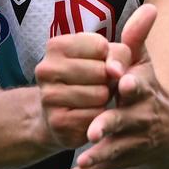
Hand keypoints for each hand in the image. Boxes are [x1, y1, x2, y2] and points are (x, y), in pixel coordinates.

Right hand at [34, 32, 129, 148]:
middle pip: (101, 71)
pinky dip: (99, 117)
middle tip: (95, 84)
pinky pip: (95, 117)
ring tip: (91, 99)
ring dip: (104, 99)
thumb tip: (116, 71)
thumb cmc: (89, 77)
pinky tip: (87, 115)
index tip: (97, 63)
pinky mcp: (57, 122)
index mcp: (56, 46)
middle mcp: (46, 69)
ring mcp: (49, 96)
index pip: (101, 46)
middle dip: (107, 79)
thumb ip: (123, 49)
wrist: (62, 113)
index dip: (109, 58)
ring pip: (99, 94)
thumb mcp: (107, 56)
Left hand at [63, 4, 168, 168]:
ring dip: (100, 155)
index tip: (122, 82)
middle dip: (112, 124)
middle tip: (94, 128)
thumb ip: (139, 39)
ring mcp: (139, 141)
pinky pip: (108, 168)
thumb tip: (150, 7)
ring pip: (119, 149)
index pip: (142, 86)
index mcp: (146, 92)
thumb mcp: (148, 67)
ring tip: (82, 159)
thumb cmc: (153, 94)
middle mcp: (145, 118)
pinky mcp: (129, 160)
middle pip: (129, 121)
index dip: (133, 84)